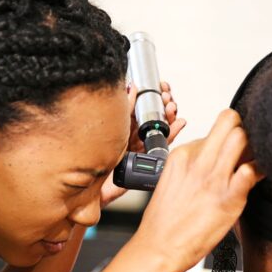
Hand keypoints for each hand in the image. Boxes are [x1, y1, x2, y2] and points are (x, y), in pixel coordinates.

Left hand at [100, 82, 186, 207]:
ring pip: (160, 129)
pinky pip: (161, 146)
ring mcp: (139, 147)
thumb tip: (132, 87)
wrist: (92, 185)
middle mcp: (131, 135)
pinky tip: (178, 124)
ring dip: (170, 117)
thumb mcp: (111, 124)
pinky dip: (172, 134)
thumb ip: (123, 107)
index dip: (154, 96)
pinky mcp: (145, 160)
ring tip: (173, 108)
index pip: (142, 106)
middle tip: (168, 98)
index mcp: (122, 125)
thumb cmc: (94, 157)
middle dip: (164, 105)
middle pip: (154, 117)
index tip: (162, 87)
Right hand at [132, 109, 262, 271]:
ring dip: (254, 146)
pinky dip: (262, 170)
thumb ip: (194, 165)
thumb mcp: (173, 181)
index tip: (234, 149)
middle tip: (248, 147)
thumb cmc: (165, 221)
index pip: (215, 127)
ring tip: (253, 161)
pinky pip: (252, 170)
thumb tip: (217, 156)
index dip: (230, 136)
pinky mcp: (228, 198)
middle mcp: (197, 162)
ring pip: (242, 138)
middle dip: (244, 128)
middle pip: (230, 121)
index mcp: (182, 155)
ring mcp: (213, 178)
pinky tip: (259, 178)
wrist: (158, 248)